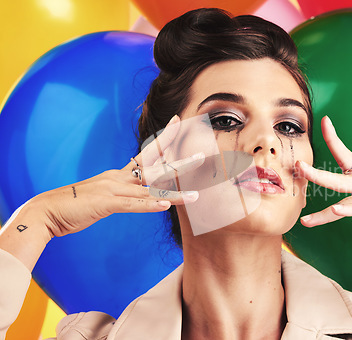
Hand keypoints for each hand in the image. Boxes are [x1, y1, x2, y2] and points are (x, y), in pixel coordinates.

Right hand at [31, 114, 203, 237]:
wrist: (47, 211)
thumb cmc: (74, 206)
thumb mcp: (102, 196)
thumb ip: (121, 193)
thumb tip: (139, 194)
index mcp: (118, 175)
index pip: (146, 154)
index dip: (164, 139)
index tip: (179, 121)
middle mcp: (118, 178)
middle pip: (154, 166)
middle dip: (179, 162)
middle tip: (201, 155)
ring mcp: (112, 189)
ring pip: (149, 190)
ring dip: (174, 194)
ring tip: (196, 195)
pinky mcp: (105, 204)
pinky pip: (132, 205)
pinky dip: (149, 205)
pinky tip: (165, 206)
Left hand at [295, 116, 351, 268]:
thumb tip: (347, 207)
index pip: (348, 158)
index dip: (335, 140)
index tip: (324, 121)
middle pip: (341, 177)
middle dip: (317, 174)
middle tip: (298, 165)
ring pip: (351, 199)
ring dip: (327, 213)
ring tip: (306, 220)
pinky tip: (336, 211)